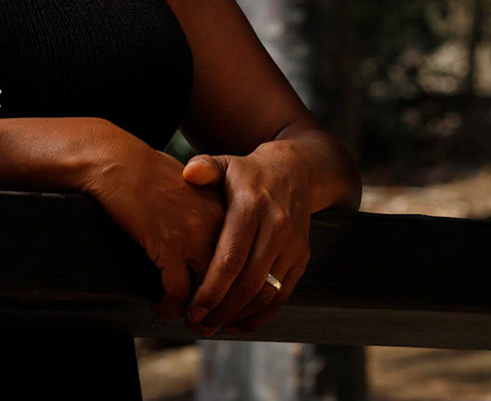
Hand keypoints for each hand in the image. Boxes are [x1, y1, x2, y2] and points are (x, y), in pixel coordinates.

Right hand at [82, 127, 225, 321]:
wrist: (118, 162)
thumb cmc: (148, 173)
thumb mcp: (192, 188)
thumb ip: (207, 213)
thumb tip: (209, 243)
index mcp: (224, 210)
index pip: (245, 259)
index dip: (237, 287)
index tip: (226, 303)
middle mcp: (215, 225)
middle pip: (232, 280)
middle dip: (221, 308)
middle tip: (209, 323)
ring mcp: (193, 236)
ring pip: (208, 291)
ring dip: (197, 312)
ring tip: (185, 319)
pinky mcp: (167, 246)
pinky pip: (177, 291)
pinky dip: (169, 306)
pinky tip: (160, 306)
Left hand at [179, 143, 311, 335]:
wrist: (297, 172)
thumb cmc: (250, 173)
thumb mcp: (227, 163)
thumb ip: (206, 167)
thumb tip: (189, 173)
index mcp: (252, 206)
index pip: (231, 258)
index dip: (211, 289)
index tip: (191, 310)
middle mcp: (276, 228)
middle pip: (248, 283)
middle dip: (220, 310)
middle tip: (196, 325)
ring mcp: (292, 246)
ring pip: (266, 294)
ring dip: (238, 317)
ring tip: (212, 327)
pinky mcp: (302, 259)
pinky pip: (281, 296)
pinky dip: (260, 316)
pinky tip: (236, 323)